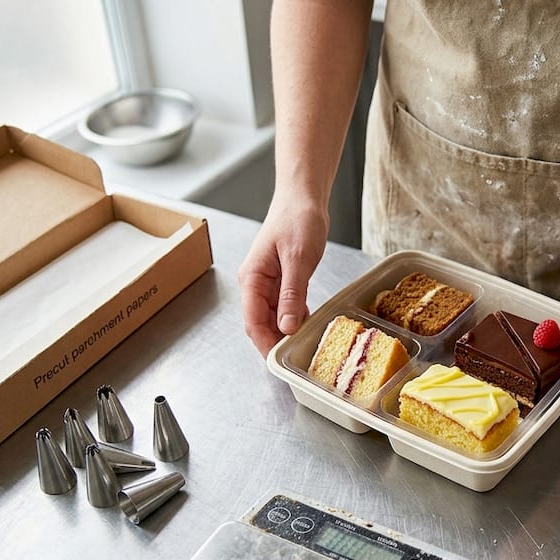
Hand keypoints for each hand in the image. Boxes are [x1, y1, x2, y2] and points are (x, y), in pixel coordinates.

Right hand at [237, 199, 328, 355]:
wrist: (303, 197)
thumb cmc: (297, 219)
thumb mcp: (298, 259)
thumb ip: (291, 294)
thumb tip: (286, 326)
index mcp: (252, 278)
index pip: (253, 321)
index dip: (265, 343)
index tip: (279, 361)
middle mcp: (255, 283)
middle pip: (261, 323)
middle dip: (275, 342)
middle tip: (295, 359)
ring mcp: (268, 283)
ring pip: (273, 317)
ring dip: (286, 332)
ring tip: (303, 345)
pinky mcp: (281, 280)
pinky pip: (285, 307)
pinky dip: (294, 318)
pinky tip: (307, 324)